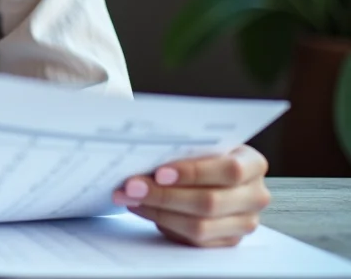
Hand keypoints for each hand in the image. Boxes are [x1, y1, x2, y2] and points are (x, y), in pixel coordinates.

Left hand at [114, 145, 271, 246]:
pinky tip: (142, 208)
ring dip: (158, 211)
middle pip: (210, 202)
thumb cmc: (203, 155)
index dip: (194, 173)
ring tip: (130, 198)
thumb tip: (145, 153)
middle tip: (132, 187)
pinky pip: (193, 239)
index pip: (230, 170)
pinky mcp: (228, 240)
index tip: (159, 173)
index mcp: (253, 164)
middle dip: (165, 195)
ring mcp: (245, 222)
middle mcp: (255, 195)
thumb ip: (183, 148)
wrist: (213, 175)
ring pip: (200, 226)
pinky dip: (162, 223)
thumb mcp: (201, 145)